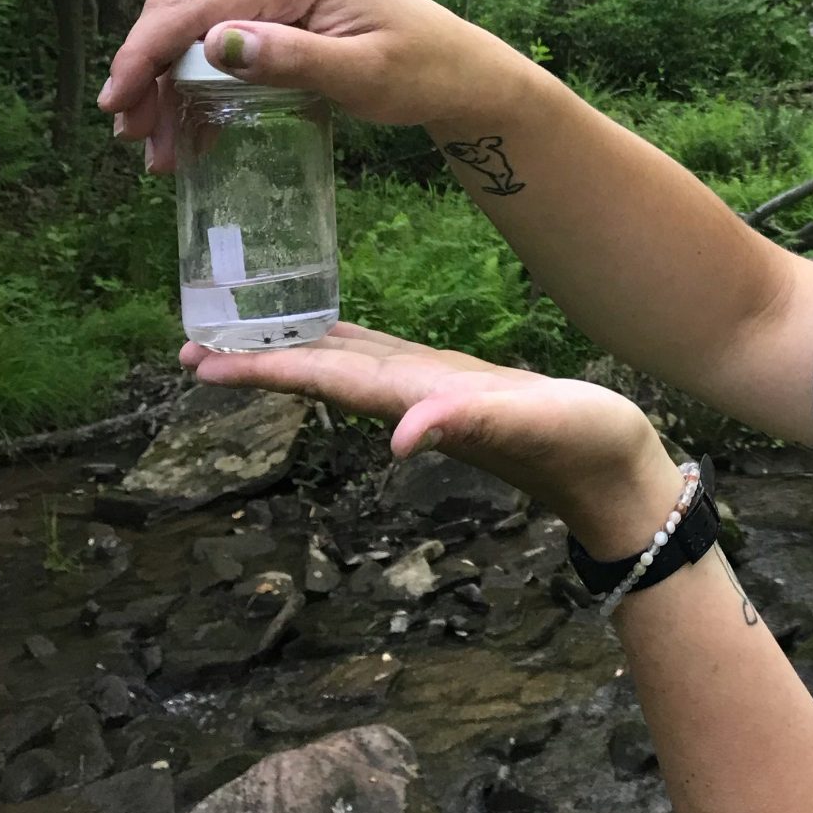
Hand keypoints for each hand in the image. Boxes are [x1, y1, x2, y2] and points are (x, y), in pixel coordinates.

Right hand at [97, 0, 504, 171]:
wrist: (462, 73)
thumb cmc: (424, 72)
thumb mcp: (362, 75)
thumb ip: (292, 60)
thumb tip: (217, 44)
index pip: (196, 4)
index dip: (145, 52)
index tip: (119, 104)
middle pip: (183, 12)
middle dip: (149, 76)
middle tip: (138, 140)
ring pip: (195, 29)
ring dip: (169, 86)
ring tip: (160, 151)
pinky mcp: (281, 8)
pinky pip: (221, 39)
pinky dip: (197, 83)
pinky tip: (191, 131)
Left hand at [180, 320, 676, 544]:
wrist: (622, 476)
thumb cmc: (586, 447)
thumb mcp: (534, 426)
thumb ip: (470, 425)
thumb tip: (401, 438)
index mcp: (421, 400)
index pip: (328, 380)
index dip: (265, 371)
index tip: (201, 365)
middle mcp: (415, 400)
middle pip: (323, 376)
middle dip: (259, 364)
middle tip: (190, 349)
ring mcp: (434, 396)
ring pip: (348, 368)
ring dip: (293, 356)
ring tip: (241, 342)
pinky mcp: (458, 388)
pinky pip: (385, 361)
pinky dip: (348, 346)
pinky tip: (337, 337)